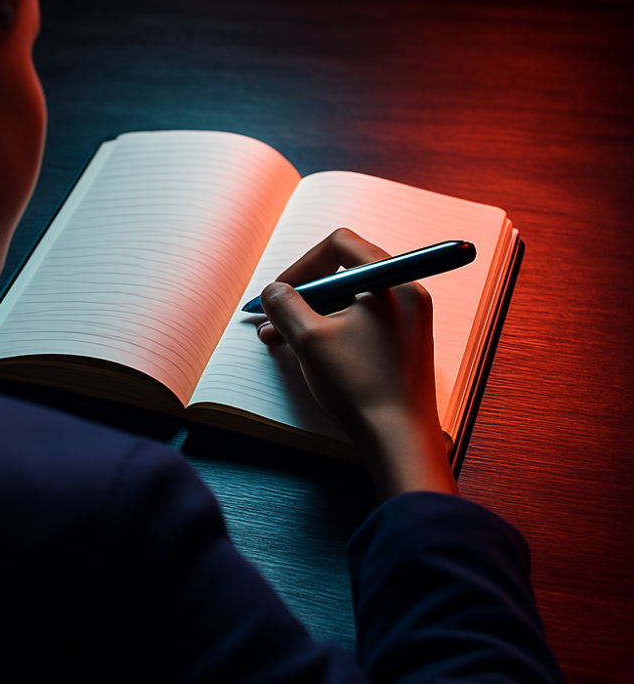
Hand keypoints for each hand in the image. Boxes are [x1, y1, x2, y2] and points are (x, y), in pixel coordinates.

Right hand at [257, 229, 457, 500]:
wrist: (400, 439)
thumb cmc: (361, 387)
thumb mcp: (309, 339)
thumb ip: (285, 305)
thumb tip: (274, 290)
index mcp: (390, 281)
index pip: (339, 244)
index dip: (302, 264)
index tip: (280, 291)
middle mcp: (405, 292)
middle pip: (344, 272)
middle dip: (303, 294)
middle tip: (275, 317)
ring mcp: (408, 319)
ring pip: (350, 301)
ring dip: (313, 314)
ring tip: (281, 338)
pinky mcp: (404, 343)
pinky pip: (363, 322)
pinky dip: (333, 330)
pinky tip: (309, 351)